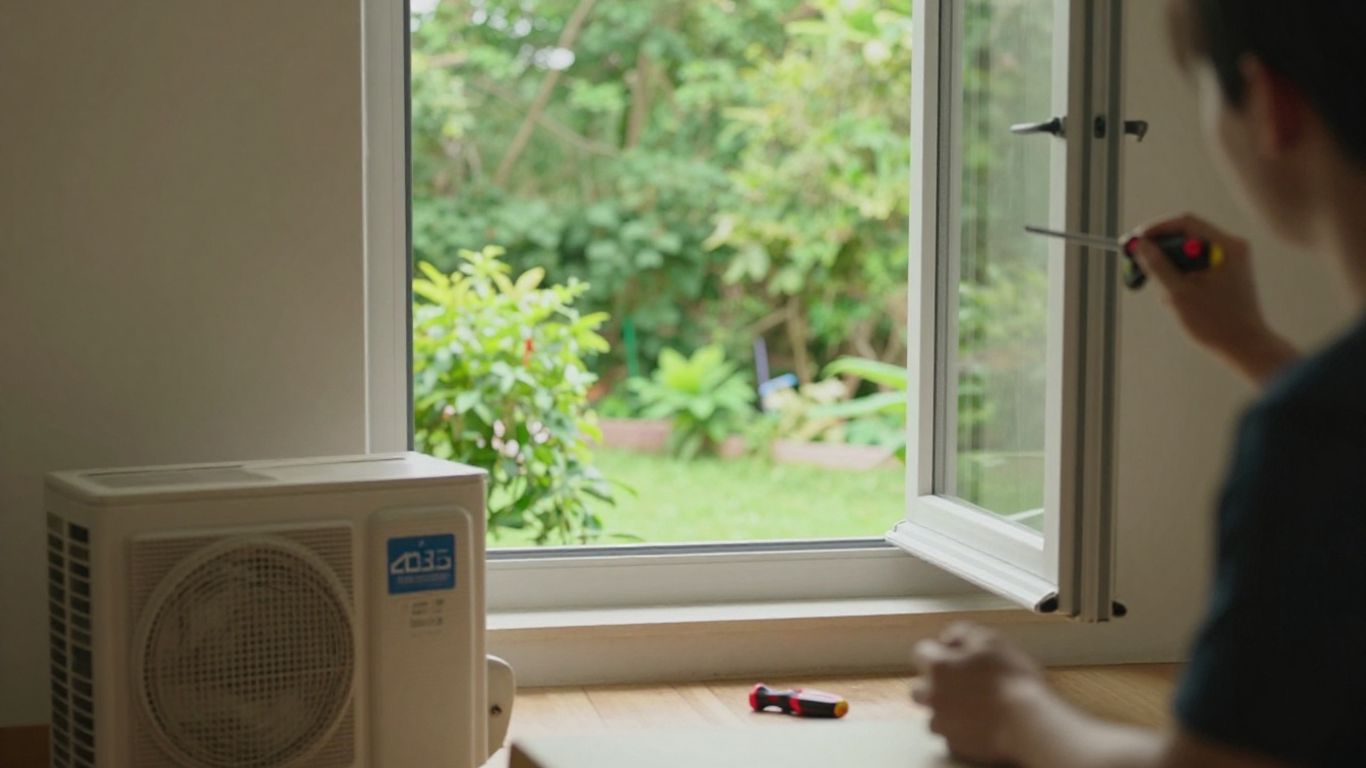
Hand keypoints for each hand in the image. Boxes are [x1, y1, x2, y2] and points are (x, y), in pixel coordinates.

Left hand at [911, 623, 1045, 765]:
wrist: (1028, 722)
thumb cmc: (1011, 678)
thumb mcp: (991, 641)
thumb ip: (962, 633)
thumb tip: (947, 639)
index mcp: (937, 667)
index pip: (921, 652)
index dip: (940, 652)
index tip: (957, 657)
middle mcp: (932, 696)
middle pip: (920, 688)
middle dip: (935, 685)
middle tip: (962, 684)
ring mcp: (942, 723)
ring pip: (934, 714)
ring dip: (947, 710)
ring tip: (974, 707)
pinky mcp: (954, 745)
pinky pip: (950, 734)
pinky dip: (960, 729)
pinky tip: (980, 724)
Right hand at [1128, 214, 1296, 384]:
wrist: (1245, 346)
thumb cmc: (1215, 322)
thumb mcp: (1179, 293)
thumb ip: (1158, 266)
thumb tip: (1140, 245)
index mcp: (1225, 246)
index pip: (1185, 222)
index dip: (1155, 229)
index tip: (1135, 243)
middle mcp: (1232, 247)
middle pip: (1186, 236)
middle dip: (1161, 253)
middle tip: (1138, 266)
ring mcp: (1231, 259)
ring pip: (1189, 253)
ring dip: (1171, 269)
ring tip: (1168, 296)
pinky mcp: (1228, 272)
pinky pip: (1198, 265)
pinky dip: (1183, 277)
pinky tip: (1180, 300)